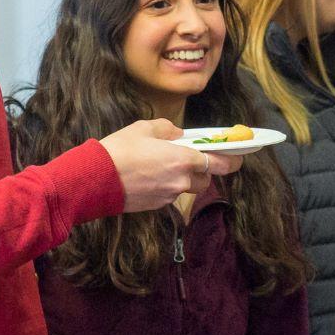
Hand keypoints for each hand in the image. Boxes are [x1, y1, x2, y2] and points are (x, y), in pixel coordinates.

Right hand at [98, 119, 242, 212]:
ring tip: (163, 167)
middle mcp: (181, 181)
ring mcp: (169, 196)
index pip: (221, 163)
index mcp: (183, 159)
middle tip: (189, 158)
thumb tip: (178, 135)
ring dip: (184, 179)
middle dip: (202, 169)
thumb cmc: (119, 150)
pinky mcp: (157, 205)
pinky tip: (148, 177)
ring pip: (187, 188)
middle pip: (205, 178)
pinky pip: (170, 195)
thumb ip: (168, 130)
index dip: (233, 160)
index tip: (238, 156)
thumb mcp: (144, 128)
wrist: (95, 179)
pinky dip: (166, 186)